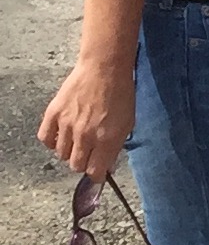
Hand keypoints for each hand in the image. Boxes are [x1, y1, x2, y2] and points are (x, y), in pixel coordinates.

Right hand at [37, 59, 134, 181]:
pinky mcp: (53, 113)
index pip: (94, 172)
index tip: (98, 171)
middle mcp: (85, 136)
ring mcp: (67, 125)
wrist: (104, 69)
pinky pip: (45, 138)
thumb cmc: (120, 96)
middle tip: (88, 155)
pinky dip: (51, 141)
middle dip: (83, 164)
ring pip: (61, 154)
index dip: (97, 174)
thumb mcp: (127, 124)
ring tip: (76, 142)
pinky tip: (60, 136)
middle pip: (76, 166)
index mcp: (106, 140)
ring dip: (68, 152)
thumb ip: (115, 146)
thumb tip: (106, 164)